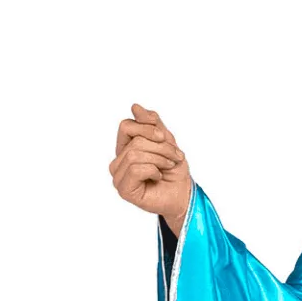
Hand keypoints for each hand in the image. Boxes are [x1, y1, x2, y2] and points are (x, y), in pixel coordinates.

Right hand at [112, 103, 190, 233]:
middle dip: (161, 147)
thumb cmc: (174, 170)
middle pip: (135, 141)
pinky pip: (135, 169)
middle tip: (176, 157)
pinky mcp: (124, 189)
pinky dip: (153, 171)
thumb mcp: (166, 141)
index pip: (126, 126)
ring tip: (168, 166)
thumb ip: (151, 124)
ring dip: (159, 159)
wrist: (183, 194)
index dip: (147, 128)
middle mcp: (118, 161)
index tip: (165, 137)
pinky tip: (158, 177)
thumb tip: (135, 107)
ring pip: (134, 154)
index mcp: (125, 147)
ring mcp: (118, 176)